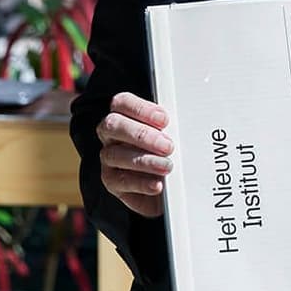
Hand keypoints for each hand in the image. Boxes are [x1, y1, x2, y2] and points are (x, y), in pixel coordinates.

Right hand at [95, 92, 172, 218]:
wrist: (169, 187)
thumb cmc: (169, 153)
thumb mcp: (172, 136)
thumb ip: (170, 128)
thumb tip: (181, 125)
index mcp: (124, 116)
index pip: (122, 103)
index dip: (141, 109)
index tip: (164, 120)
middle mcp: (111, 136)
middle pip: (114, 125)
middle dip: (142, 135)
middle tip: (168, 146)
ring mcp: (109, 159)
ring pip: (115, 155)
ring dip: (145, 161)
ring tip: (167, 167)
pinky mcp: (112, 182)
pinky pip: (121, 181)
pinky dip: (141, 183)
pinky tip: (157, 184)